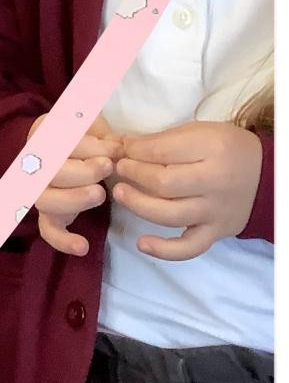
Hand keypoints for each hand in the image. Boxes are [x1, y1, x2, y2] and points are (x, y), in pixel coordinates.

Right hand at [29, 113, 123, 256]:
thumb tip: (117, 147)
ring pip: (44, 200)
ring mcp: (40, 192)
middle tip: (108, 167)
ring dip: (73, 198)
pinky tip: (83, 246)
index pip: (56, 141)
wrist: (77, 151)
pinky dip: (62, 240)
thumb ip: (102, 132)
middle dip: (81, 171)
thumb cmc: (89, 135)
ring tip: (100, 193)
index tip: (115, 148)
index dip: (86, 146)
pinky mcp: (49, 215)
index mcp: (42, 136)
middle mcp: (34, 165)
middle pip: (47, 172)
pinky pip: (48, 230)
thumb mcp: (94, 124)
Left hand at [112, 120, 263, 260]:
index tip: (120, 149)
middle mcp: (214, 183)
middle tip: (117, 168)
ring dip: (139, 205)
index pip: (163, 151)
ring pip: (171, 215)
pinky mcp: (216, 233)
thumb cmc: (225, 148)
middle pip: (164, 184)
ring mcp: (215, 212)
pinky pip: (190, 247)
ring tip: (120, 193)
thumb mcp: (198, 132)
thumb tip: (120, 144)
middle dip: (133, 175)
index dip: (134, 151)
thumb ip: (161, 140)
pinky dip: (165, 250)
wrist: (265, 177)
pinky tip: (142, 244)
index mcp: (211, 149)